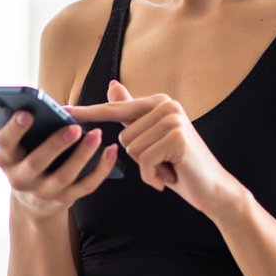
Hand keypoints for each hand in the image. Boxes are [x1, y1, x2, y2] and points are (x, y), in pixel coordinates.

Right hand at [0, 104, 119, 216]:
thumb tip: (27, 100)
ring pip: (64, 177)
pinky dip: (101, 169)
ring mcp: (42, 192)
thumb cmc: (26, 155)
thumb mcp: (15, 143)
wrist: (32, 200)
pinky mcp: (64, 200)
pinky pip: (85, 186)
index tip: (27, 112)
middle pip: (36, 162)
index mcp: (5, 157)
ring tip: (96, 134)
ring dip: (82, 155)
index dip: (14, 129)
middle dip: (55, 144)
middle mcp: (20, 178)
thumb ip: (18, 121)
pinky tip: (111, 150)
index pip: (5, 142)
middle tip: (74, 127)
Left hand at [64, 77, 241, 217]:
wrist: (213, 190)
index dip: (87, 113)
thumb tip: (112, 85)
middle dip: (139, 158)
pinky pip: (144, 161)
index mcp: (158, 103)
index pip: (115, 109)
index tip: (61, 111)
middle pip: (122, 137)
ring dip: (147, 167)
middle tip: (163, 162)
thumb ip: (132, 113)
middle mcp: (167, 105)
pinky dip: (153, 176)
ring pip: (131, 149)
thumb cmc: (179, 166)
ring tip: (168, 167)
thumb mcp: (151, 138)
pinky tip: (170, 176)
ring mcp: (173, 119)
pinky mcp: (177, 138)